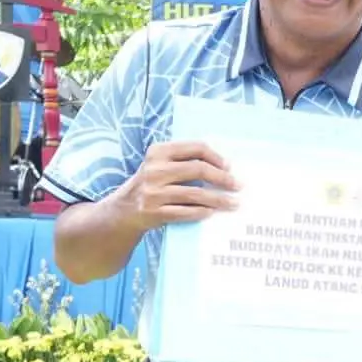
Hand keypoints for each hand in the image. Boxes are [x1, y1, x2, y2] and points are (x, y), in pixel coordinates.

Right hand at [115, 140, 239, 230]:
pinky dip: (202, 213)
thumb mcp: (160, 166)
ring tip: (234, 203)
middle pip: (198, 169)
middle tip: (237, 186)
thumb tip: (223, 165)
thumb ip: (183, 160)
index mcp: (158, 152)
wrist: (123, 211)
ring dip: (219, 200)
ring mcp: (153, 192)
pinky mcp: (154, 212)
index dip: (216, 157)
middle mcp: (154, 170)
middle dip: (222, 178)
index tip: (230, 167)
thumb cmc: (151, 185)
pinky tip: (213, 213)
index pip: (195, 148)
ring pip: (195, 194)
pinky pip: (185, 212)